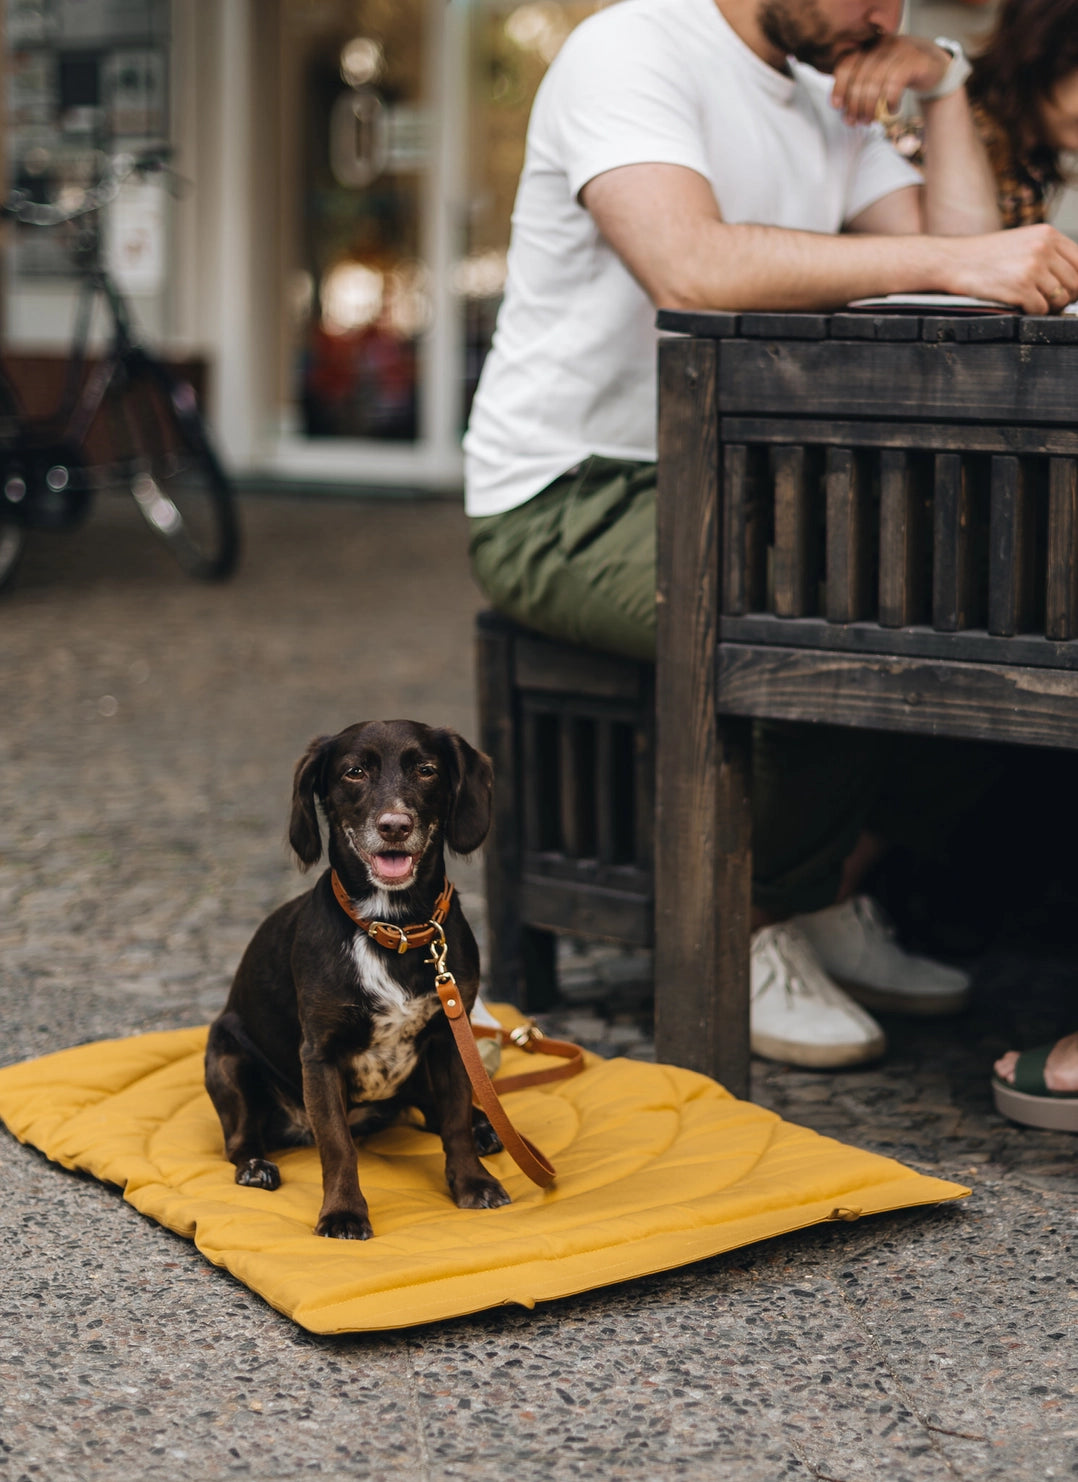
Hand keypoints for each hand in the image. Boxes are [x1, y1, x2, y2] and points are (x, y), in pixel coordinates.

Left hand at [831, 36, 951, 125]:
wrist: (932, 65)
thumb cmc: (898, 74)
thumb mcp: (876, 76)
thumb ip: (859, 86)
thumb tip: (841, 109)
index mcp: (868, 47)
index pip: (846, 64)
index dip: (839, 86)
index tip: (837, 106)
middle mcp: (881, 45)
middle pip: (860, 78)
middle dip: (854, 105)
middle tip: (854, 122)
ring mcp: (898, 50)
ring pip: (875, 83)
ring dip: (869, 107)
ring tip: (869, 121)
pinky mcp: (913, 61)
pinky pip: (895, 84)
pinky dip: (890, 101)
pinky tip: (891, 110)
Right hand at [941, 224, 1077, 314]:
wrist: (953, 261)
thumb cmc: (984, 256)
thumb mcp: (1022, 243)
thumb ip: (1047, 254)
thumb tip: (1071, 279)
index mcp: (1047, 234)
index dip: (1076, 281)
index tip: (1067, 290)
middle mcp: (1043, 248)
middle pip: (1074, 282)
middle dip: (1064, 296)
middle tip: (1047, 301)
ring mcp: (1032, 268)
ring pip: (1060, 298)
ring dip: (1048, 306)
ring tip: (1030, 302)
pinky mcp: (1020, 287)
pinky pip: (1041, 309)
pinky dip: (1032, 312)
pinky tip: (1019, 305)